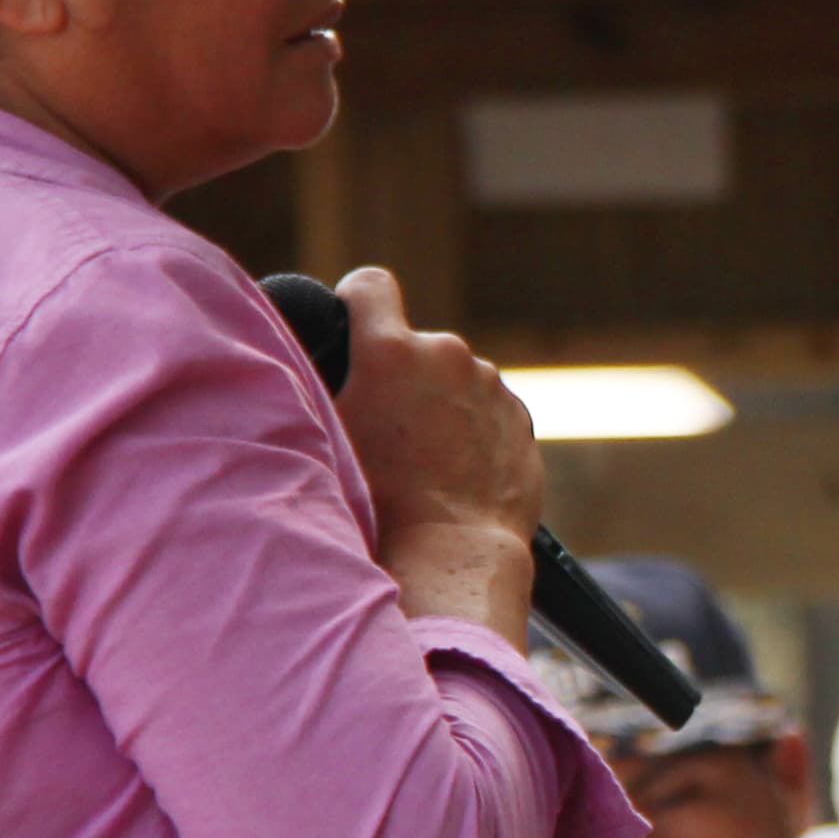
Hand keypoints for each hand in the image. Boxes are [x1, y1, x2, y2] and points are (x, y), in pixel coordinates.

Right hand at [330, 267, 540, 552]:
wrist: (452, 552)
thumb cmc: (379, 503)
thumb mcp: (329, 436)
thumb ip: (326, 386)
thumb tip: (317, 366)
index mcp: (392, 351)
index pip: (371, 285)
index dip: (359, 301)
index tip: (355, 324)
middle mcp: (447, 355)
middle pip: (416, 346)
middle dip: (402, 375)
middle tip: (387, 429)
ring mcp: (491, 385)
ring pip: (455, 381)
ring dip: (441, 404)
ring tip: (424, 461)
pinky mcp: (521, 418)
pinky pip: (487, 412)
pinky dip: (473, 431)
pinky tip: (456, 473)